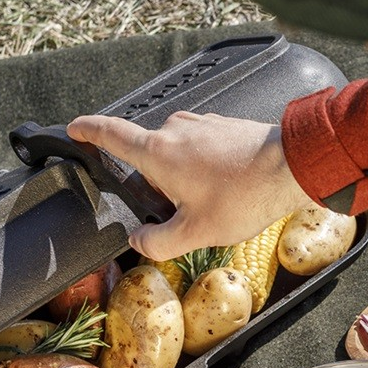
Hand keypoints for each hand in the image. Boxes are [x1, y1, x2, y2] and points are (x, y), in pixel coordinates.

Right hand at [66, 112, 313, 260]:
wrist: (293, 167)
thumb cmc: (245, 196)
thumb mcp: (196, 233)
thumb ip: (158, 242)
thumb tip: (139, 242)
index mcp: (158, 152)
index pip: (111, 135)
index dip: (87, 131)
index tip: (73, 129)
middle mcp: (175, 130)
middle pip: (149, 158)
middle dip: (158, 187)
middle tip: (182, 213)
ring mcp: (201, 124)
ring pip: (176, 154)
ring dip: (184, 179)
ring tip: (212, 203)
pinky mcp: (223, 126)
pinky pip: (200, 148)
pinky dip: (205, 169)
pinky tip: (228, 190)